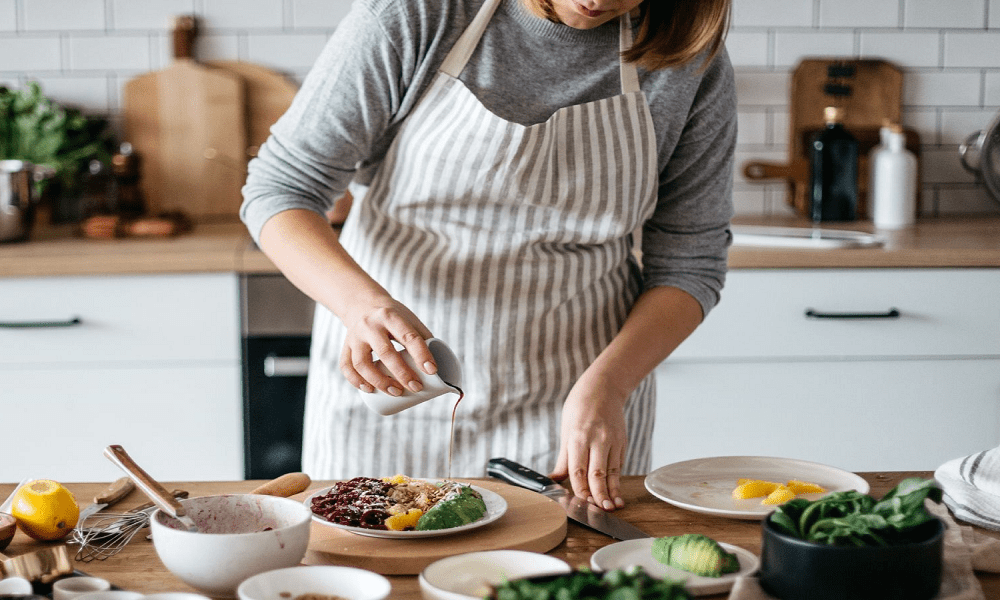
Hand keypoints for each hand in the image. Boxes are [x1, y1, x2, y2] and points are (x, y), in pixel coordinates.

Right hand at [338, 293, 435, 396]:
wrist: (363, 304)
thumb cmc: (393, 317)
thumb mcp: (409, 319)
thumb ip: (423, 339)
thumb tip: (440, 367)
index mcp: (391, 316)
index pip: (408, 337)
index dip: (421, 355)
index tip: (432, 371)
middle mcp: (370, 325)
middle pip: (385, 352)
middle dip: (402, 374)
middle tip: (416, 387)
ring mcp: (355, 336)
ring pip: (362, 363)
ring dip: (379, 381)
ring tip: (395, 392)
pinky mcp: (345, 346)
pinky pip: (346, 366)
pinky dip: (356, 381)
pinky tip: (369, 390)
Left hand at [550, 373, 627, 510]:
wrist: (603, 388)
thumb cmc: (579, 408)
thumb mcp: (566, 430)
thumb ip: (564, 459)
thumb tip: (554, 479)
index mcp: (579, 437)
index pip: (579, 470)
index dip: (581, 490)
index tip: (581, 503)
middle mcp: (598, 439)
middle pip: (598, 474)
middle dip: (599, 495)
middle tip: (601, 511)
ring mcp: (613, 440)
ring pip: (612, 471)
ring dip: (613, 490)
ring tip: (613, 506)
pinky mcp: (622, 442)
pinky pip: (618, 464)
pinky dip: (617, 479)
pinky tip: (616, 491)